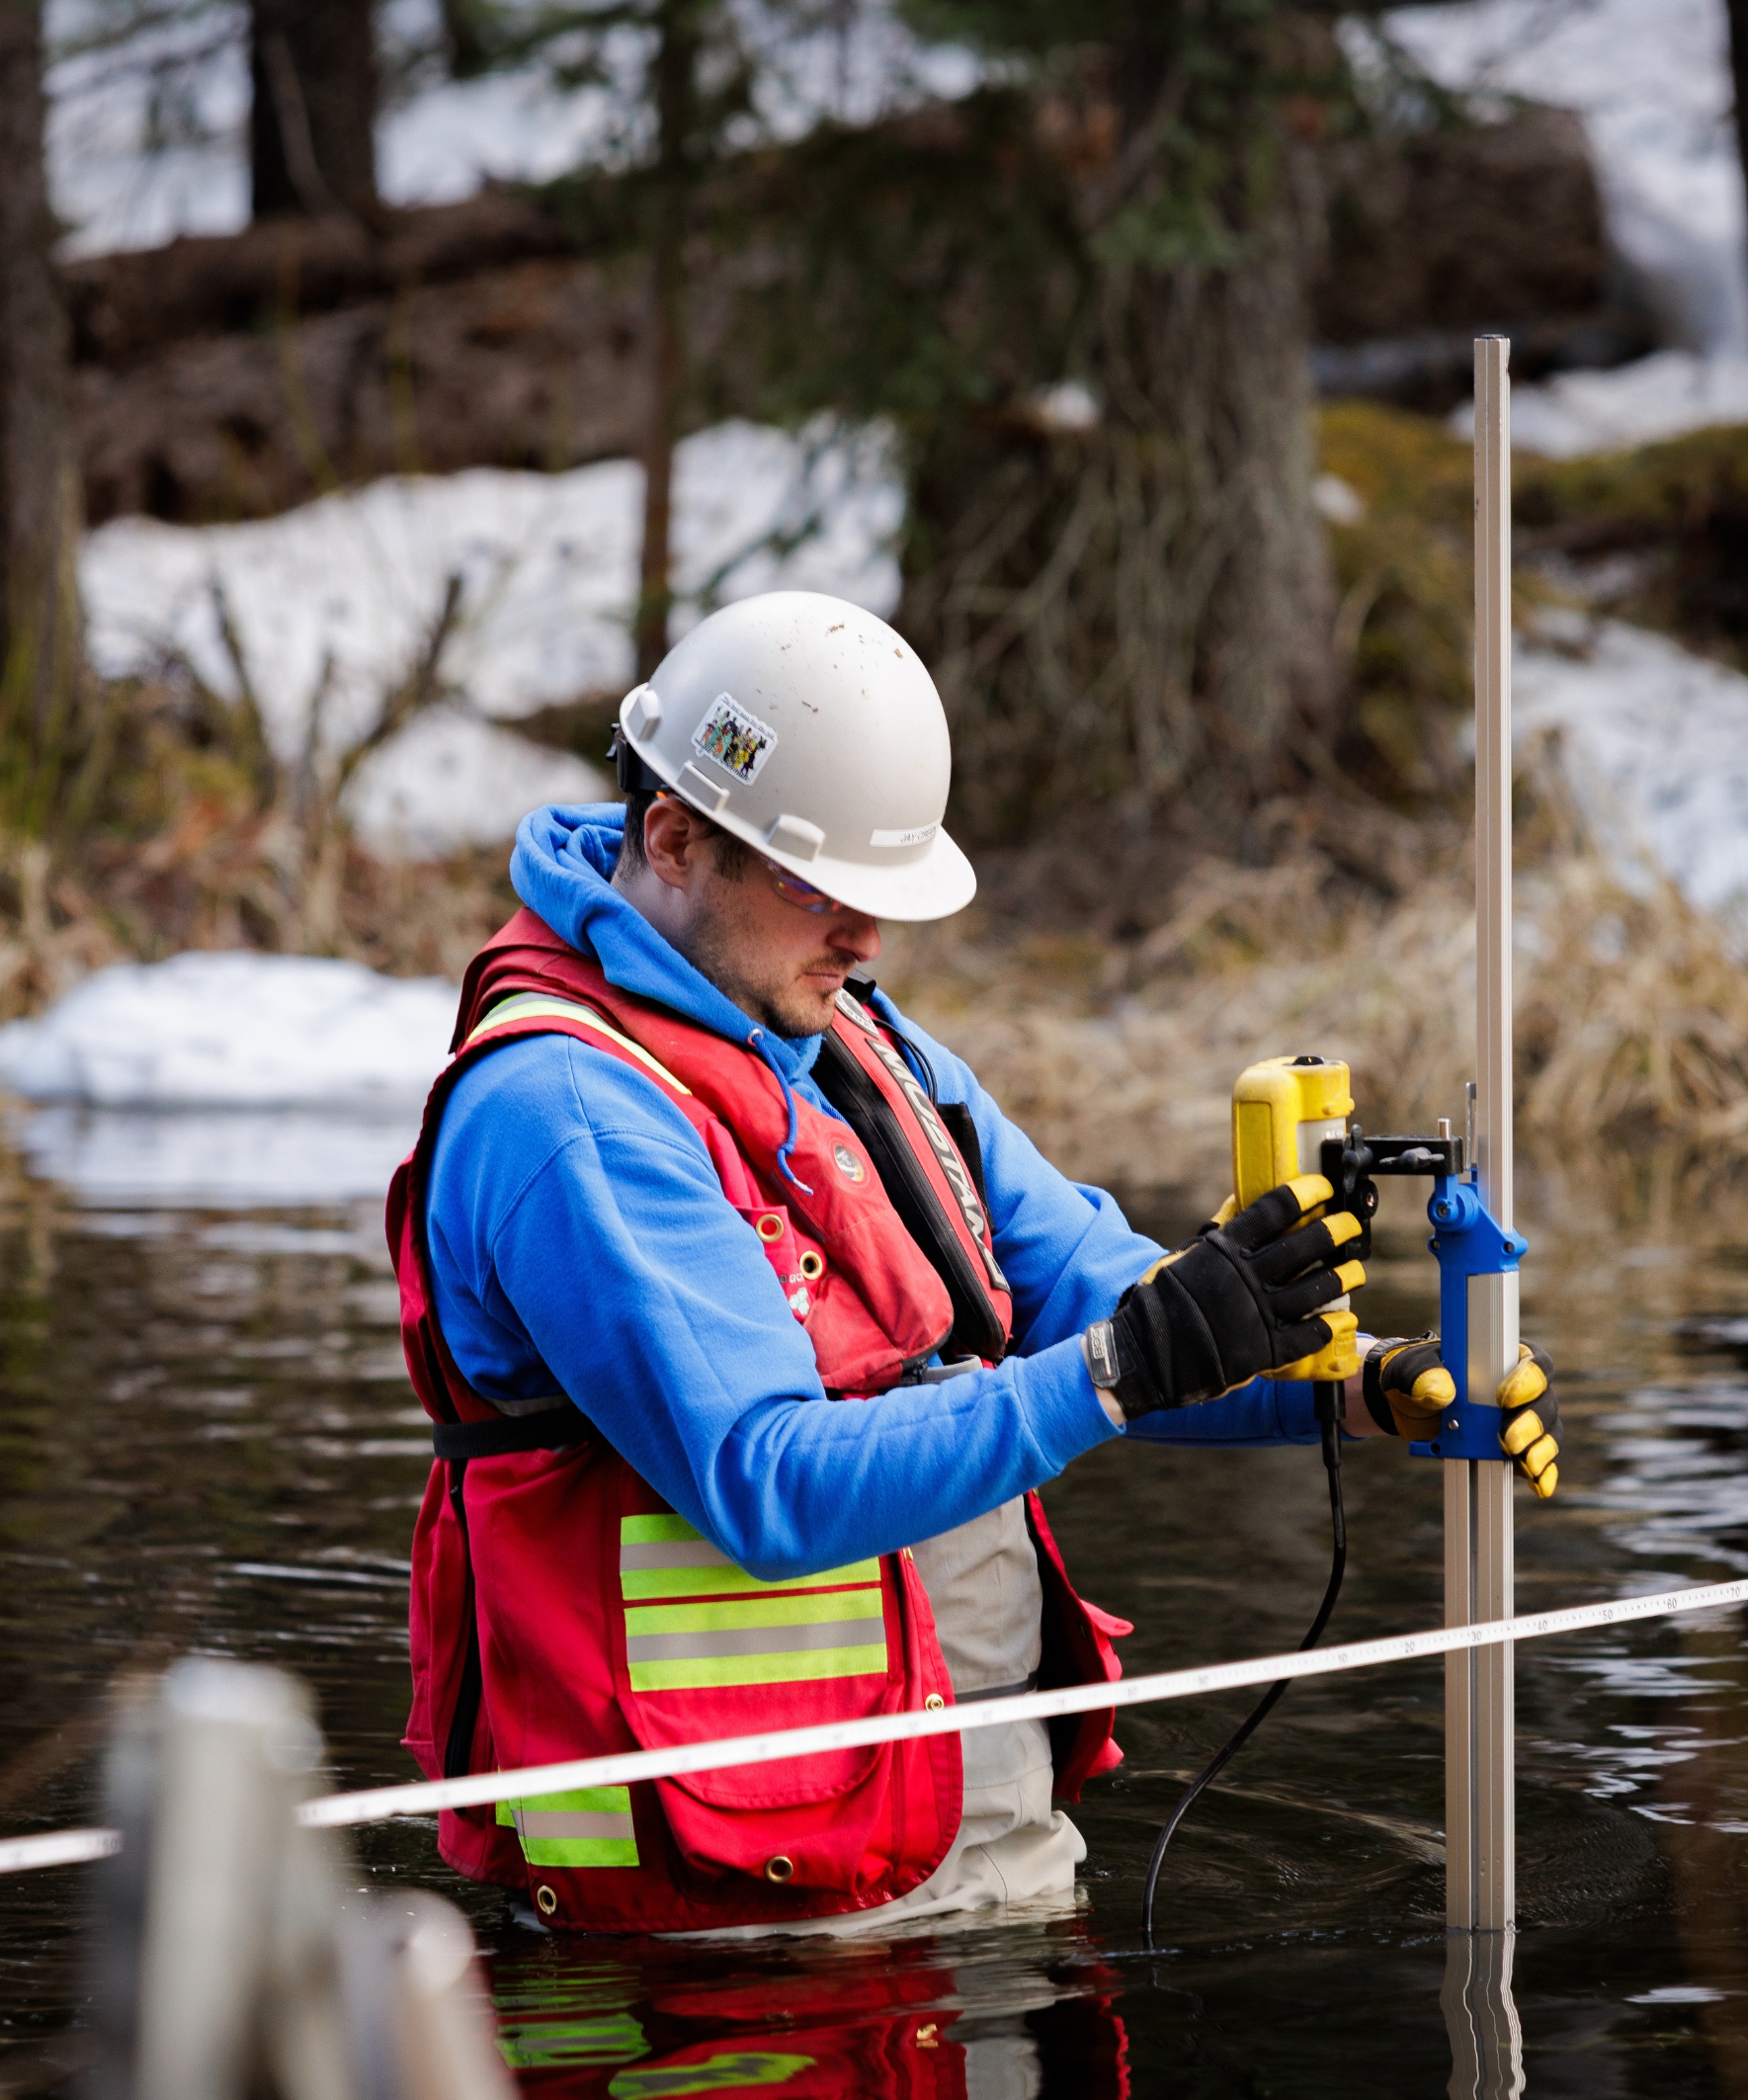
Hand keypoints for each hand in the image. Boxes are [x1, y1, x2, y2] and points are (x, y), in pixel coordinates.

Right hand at [1095, 1175, 1363, 1418]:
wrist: (1145, 1356)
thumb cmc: (1159, 1302)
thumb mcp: (1182, 1258)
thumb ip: (1214, 1233)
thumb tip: (1236, 1203)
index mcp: (1225, 1249)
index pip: (1274, 1210)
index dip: (1305, 1193)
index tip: (1323, 1187)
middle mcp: (1247, 1277)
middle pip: (1306, 1244)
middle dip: (1337, 1229)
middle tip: (1350, 1225)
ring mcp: (1259, 1314)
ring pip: (1318, 1287)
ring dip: (1344, 1274)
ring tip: (1356, 1268)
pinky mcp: (1266, 1350)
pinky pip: (1310, 1335)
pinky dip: (1329, 1325)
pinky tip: (1340, 1317)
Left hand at [1363, 1336, 1560, 1497]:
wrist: (1407, 1406)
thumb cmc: (1414, 1376)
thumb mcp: (1410, 1370)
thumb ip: (1423, 1374)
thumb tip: (1441, 1392)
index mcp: (1502, 1359)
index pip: (1533, 1362)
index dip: (1527, 1380)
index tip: (1503, 1399)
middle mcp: (1521, 1389)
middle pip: (1544, 1402)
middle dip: (1531, 1423)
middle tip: (1508, 1441)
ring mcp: (1522, 1420)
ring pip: (1547, 1432)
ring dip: (1540, 1449)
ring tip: (1526, 1465)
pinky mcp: (1517, 1448)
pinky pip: (1539, 1460)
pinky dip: (1543, 1473)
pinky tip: (1539, 1484)